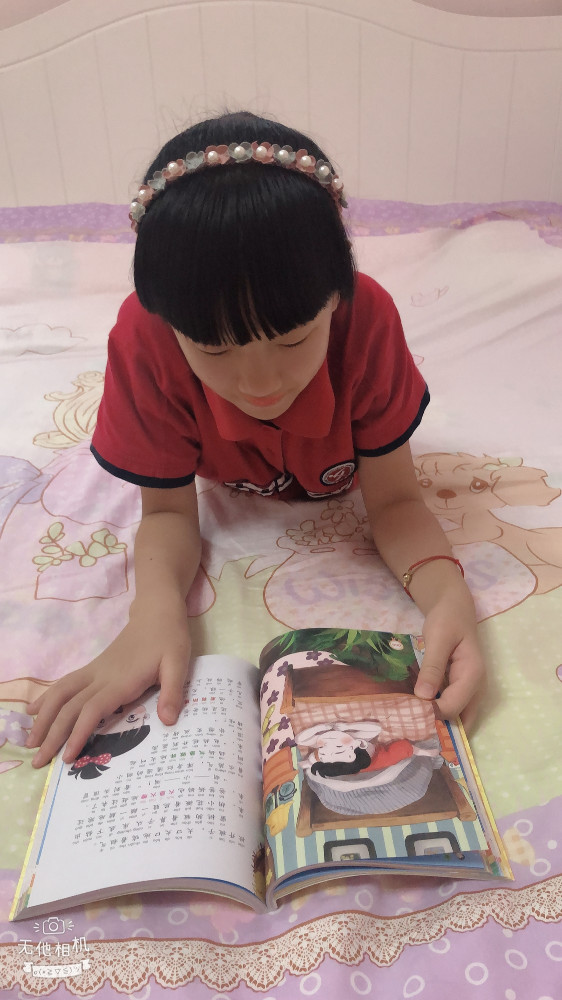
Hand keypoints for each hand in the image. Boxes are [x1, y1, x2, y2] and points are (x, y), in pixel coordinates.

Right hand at [26, 601, 190, 767]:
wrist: (156, 612)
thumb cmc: (169, 640)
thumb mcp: (178, 664)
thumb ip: (172, 693)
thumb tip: (168, 721)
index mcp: (121, 681)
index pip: (92, 709)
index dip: (78, 733)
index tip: (67, 758)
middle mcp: (101, 677)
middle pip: (69, 706)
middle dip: (52, 734)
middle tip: (39, 762)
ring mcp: (94, 671)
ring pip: (61, 693)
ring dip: (44, 717)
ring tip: (30, 742)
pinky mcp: (93, 668)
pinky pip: (65, 684)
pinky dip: (47, 698)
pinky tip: (34, 711)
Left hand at [414, 597, 485, 731]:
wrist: (454, 608)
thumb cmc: (447, 620)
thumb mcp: (437, 639)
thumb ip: (432, 667)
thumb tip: (423, 698)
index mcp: (473, 675)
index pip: (452, 707)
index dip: (430, 714)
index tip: (406, 713)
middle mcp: (477, 688)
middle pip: (458, 719)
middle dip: (436, 726)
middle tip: (407, 727)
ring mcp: (471, 690)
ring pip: (457, 718)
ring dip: (437, 723)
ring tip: (410, 724)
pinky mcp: (462, 689)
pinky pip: (453, 708)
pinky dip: (438, 713)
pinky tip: (418, 712)